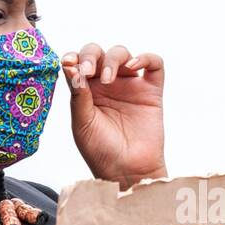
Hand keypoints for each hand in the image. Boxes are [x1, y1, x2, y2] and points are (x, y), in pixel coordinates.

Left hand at [62, 43, 166, 189]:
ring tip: (107, 79)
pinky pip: (154, 64)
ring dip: (113, 59)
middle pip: (98, 53)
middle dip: (91, 56)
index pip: (78, 62)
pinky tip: (133, 66)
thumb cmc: (101, 152)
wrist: (128, 171)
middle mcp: (107, 85)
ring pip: (122, 54)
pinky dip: (145, 58)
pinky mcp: (151, 91)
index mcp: (86, 91)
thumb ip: (78, 95)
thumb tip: (70, 66)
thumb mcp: (82, 124)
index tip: (70, 64)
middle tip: (88, 71)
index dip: (74, 57)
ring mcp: (129, 86)